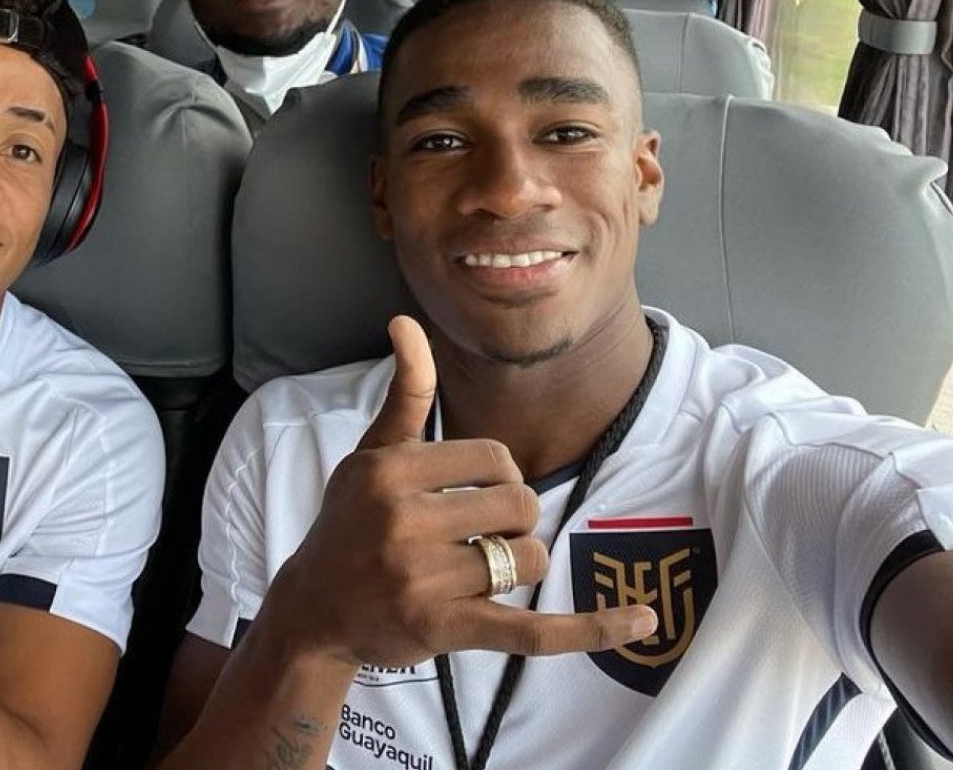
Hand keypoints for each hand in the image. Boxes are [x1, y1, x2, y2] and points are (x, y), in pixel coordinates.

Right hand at [269, 316, 657, 668]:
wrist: (312, 611)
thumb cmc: (348, 524)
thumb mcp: (369, 455)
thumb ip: (405, 394)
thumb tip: (405, 321)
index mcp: (390, 472)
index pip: (494, 457)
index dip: (499, 474)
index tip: (471, 494)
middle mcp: (404, 521)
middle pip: (518, 503)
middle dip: (512, 518)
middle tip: (475, 536)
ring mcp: (423, 578)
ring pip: (525, 557)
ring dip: (517, 564)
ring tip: (477, 572)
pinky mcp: (442, 629)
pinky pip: (532, 630)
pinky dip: (590, 628)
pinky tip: (641, 620)